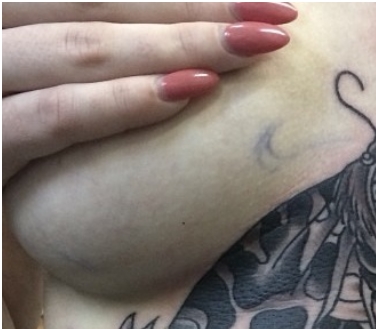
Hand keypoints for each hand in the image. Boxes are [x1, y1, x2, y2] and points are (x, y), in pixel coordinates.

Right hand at [2, 1, 296, 184]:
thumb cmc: (30, 193)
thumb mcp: (69, 131)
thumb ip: (110, 90)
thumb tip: (199, 75)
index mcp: (22, 36)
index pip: (104, 1)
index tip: (269, 6)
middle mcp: (1, 47)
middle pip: (97, 8)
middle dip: (198, 12)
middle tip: (278, 20)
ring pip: (81, 48)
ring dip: (174, 45)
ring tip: (252, 49)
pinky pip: (54, 117)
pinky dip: (120, 103)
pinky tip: (185, 94)